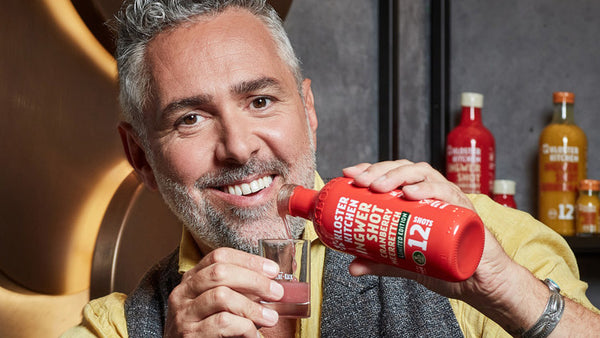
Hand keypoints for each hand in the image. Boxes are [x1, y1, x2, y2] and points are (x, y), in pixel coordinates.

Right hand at [164, 247, 283, 336]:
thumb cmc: (208, 327)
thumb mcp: (219, 303)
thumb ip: (239, 291)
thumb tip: (271, 283)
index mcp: (193, 278)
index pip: (219, 256)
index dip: (249, 260)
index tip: (273, 270)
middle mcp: (184, 292)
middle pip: (220, 272)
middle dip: (254, 280)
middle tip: (276, 292)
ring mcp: (184, 313)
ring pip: (222, 296)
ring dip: (252, 307)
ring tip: (270, 318)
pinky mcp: (189, 334)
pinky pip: (223, 323)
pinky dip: (244, 327)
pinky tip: (253, 334)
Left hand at [341, 160, 545, 332]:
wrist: (480, 284)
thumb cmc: (447, 264)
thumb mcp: (406, 262)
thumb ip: (381, 262)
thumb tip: (352, 266)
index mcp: (419, 199)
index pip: (393, 173)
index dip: (371, 168)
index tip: (349, 174)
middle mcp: (434, 193)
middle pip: (405, 168)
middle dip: (379, 170)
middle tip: (360, 182)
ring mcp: (449, 200)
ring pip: (424, 173)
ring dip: (398, 176)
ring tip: (378, 186)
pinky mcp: (464, 212)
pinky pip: (447, 193)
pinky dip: (428, 189)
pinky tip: (410, 193)